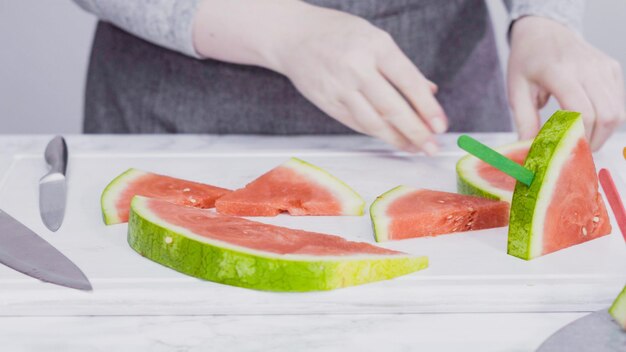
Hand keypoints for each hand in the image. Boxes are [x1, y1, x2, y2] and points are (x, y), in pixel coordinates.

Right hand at [193, 0, 446, 153]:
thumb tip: (430, 91)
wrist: (292, 36)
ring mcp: (339, 88)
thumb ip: (401, 66)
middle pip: (392, 108)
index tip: (441, 125)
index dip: (427, 107)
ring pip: (373, 122)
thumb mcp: (375, 38)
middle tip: (432, 147)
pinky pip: (356, 124)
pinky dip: (376, 134)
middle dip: (416, 132)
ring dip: (397, 139)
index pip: (409, 82)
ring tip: (414, 148)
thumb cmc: (339, 34)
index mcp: (375, 46)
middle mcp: (357, 67)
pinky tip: (391, 138)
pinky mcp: (327, 102)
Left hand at [508, 16, 624, 150]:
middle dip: (592, 141)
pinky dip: (606, 118)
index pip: (581, 111)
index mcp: (558, 71)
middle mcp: (586, 67)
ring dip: (602, 133)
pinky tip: (587, 119)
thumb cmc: (527, 62)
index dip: (577, 137)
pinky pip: (618, 102)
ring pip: (617, 112)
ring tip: (581, 137)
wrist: (543, 30)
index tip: (565, 151)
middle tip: (576, 151)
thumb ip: (525, 120)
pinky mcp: (612, 68)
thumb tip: (531, 149)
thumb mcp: (516, 90)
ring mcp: (603, 66)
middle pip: (605, 115)